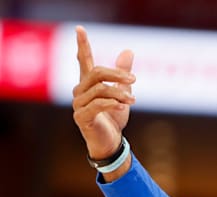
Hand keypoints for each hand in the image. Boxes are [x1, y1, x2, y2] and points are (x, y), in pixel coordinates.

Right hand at [71, 25, 135, 163]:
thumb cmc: (114, 118)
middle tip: (134, 79)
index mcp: (88, 83)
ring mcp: (78, 104)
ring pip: (100, 89)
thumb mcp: (122, 92)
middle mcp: (79, 91)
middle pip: (96, 73)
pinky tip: (124, 105)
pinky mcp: (81, 117)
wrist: (111, 143)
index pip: (83, 60)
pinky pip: (97, 104)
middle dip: (117, 74)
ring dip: (119, 93)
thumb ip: (123, 74)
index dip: (82, 45)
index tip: (80, 29)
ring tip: (133, 100)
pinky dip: (112, 103)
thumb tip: (128, 51)